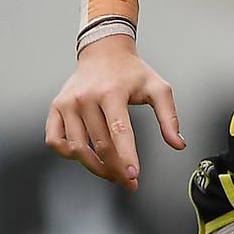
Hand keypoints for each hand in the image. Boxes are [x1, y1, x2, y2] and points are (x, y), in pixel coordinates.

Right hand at [44, 35, 185, 190]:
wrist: (104, 51)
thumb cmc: (132, 72)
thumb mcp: (157, 88)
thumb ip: (169, 117)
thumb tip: (178, 144)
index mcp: (112, 92)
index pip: (119, 131)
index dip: (126, 156)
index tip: (133, 176)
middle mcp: (86, 97)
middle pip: (100, 145)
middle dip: (115, 168)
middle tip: (128, 182)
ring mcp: (68, 103)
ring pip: (77, 148)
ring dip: (95, 167)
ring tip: (112, 172)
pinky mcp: (56, 108)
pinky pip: (55, 140)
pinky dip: (68, 154)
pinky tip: (85, 157)